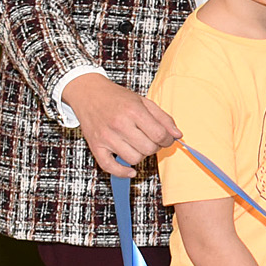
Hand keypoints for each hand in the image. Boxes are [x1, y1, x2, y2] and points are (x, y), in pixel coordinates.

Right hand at [66, 72, 180, 177]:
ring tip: (137, 145)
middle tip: (151, 140)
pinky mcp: (95, 146)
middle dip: (155, 147)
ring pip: (133, 159)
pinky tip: (130, 170)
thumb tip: (177, 135)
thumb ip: (163, 118)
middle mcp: (119, 124)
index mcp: (133, 111)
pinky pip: (109, 167)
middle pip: (148, 148)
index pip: (159, 135)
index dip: (168, 139)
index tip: (166, 138)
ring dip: (140, 155)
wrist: (88, 93)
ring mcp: (106, 137)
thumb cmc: (117, 97)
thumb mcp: (144, 101)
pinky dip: (122, 172)